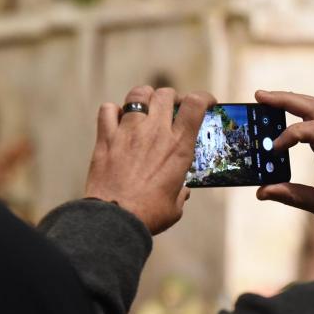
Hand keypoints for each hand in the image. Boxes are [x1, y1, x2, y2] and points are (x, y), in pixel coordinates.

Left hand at [85, 86, 215, 234]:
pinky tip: (116, 121)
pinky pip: (107, 109)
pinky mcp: (106, 138)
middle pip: (166, 94)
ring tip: (145, 107)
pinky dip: (112, 111)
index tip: (207, 102)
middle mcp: (155, 132)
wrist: (115, 219)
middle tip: (171, 108)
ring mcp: (129, 131)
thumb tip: (182, 191)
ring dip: (145, 97)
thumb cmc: (148, 215)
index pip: (196, 104)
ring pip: (138, 94)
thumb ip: (180, 193)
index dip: (204, 97)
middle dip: (171, 97)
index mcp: (178, 146)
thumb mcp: (175, 206)